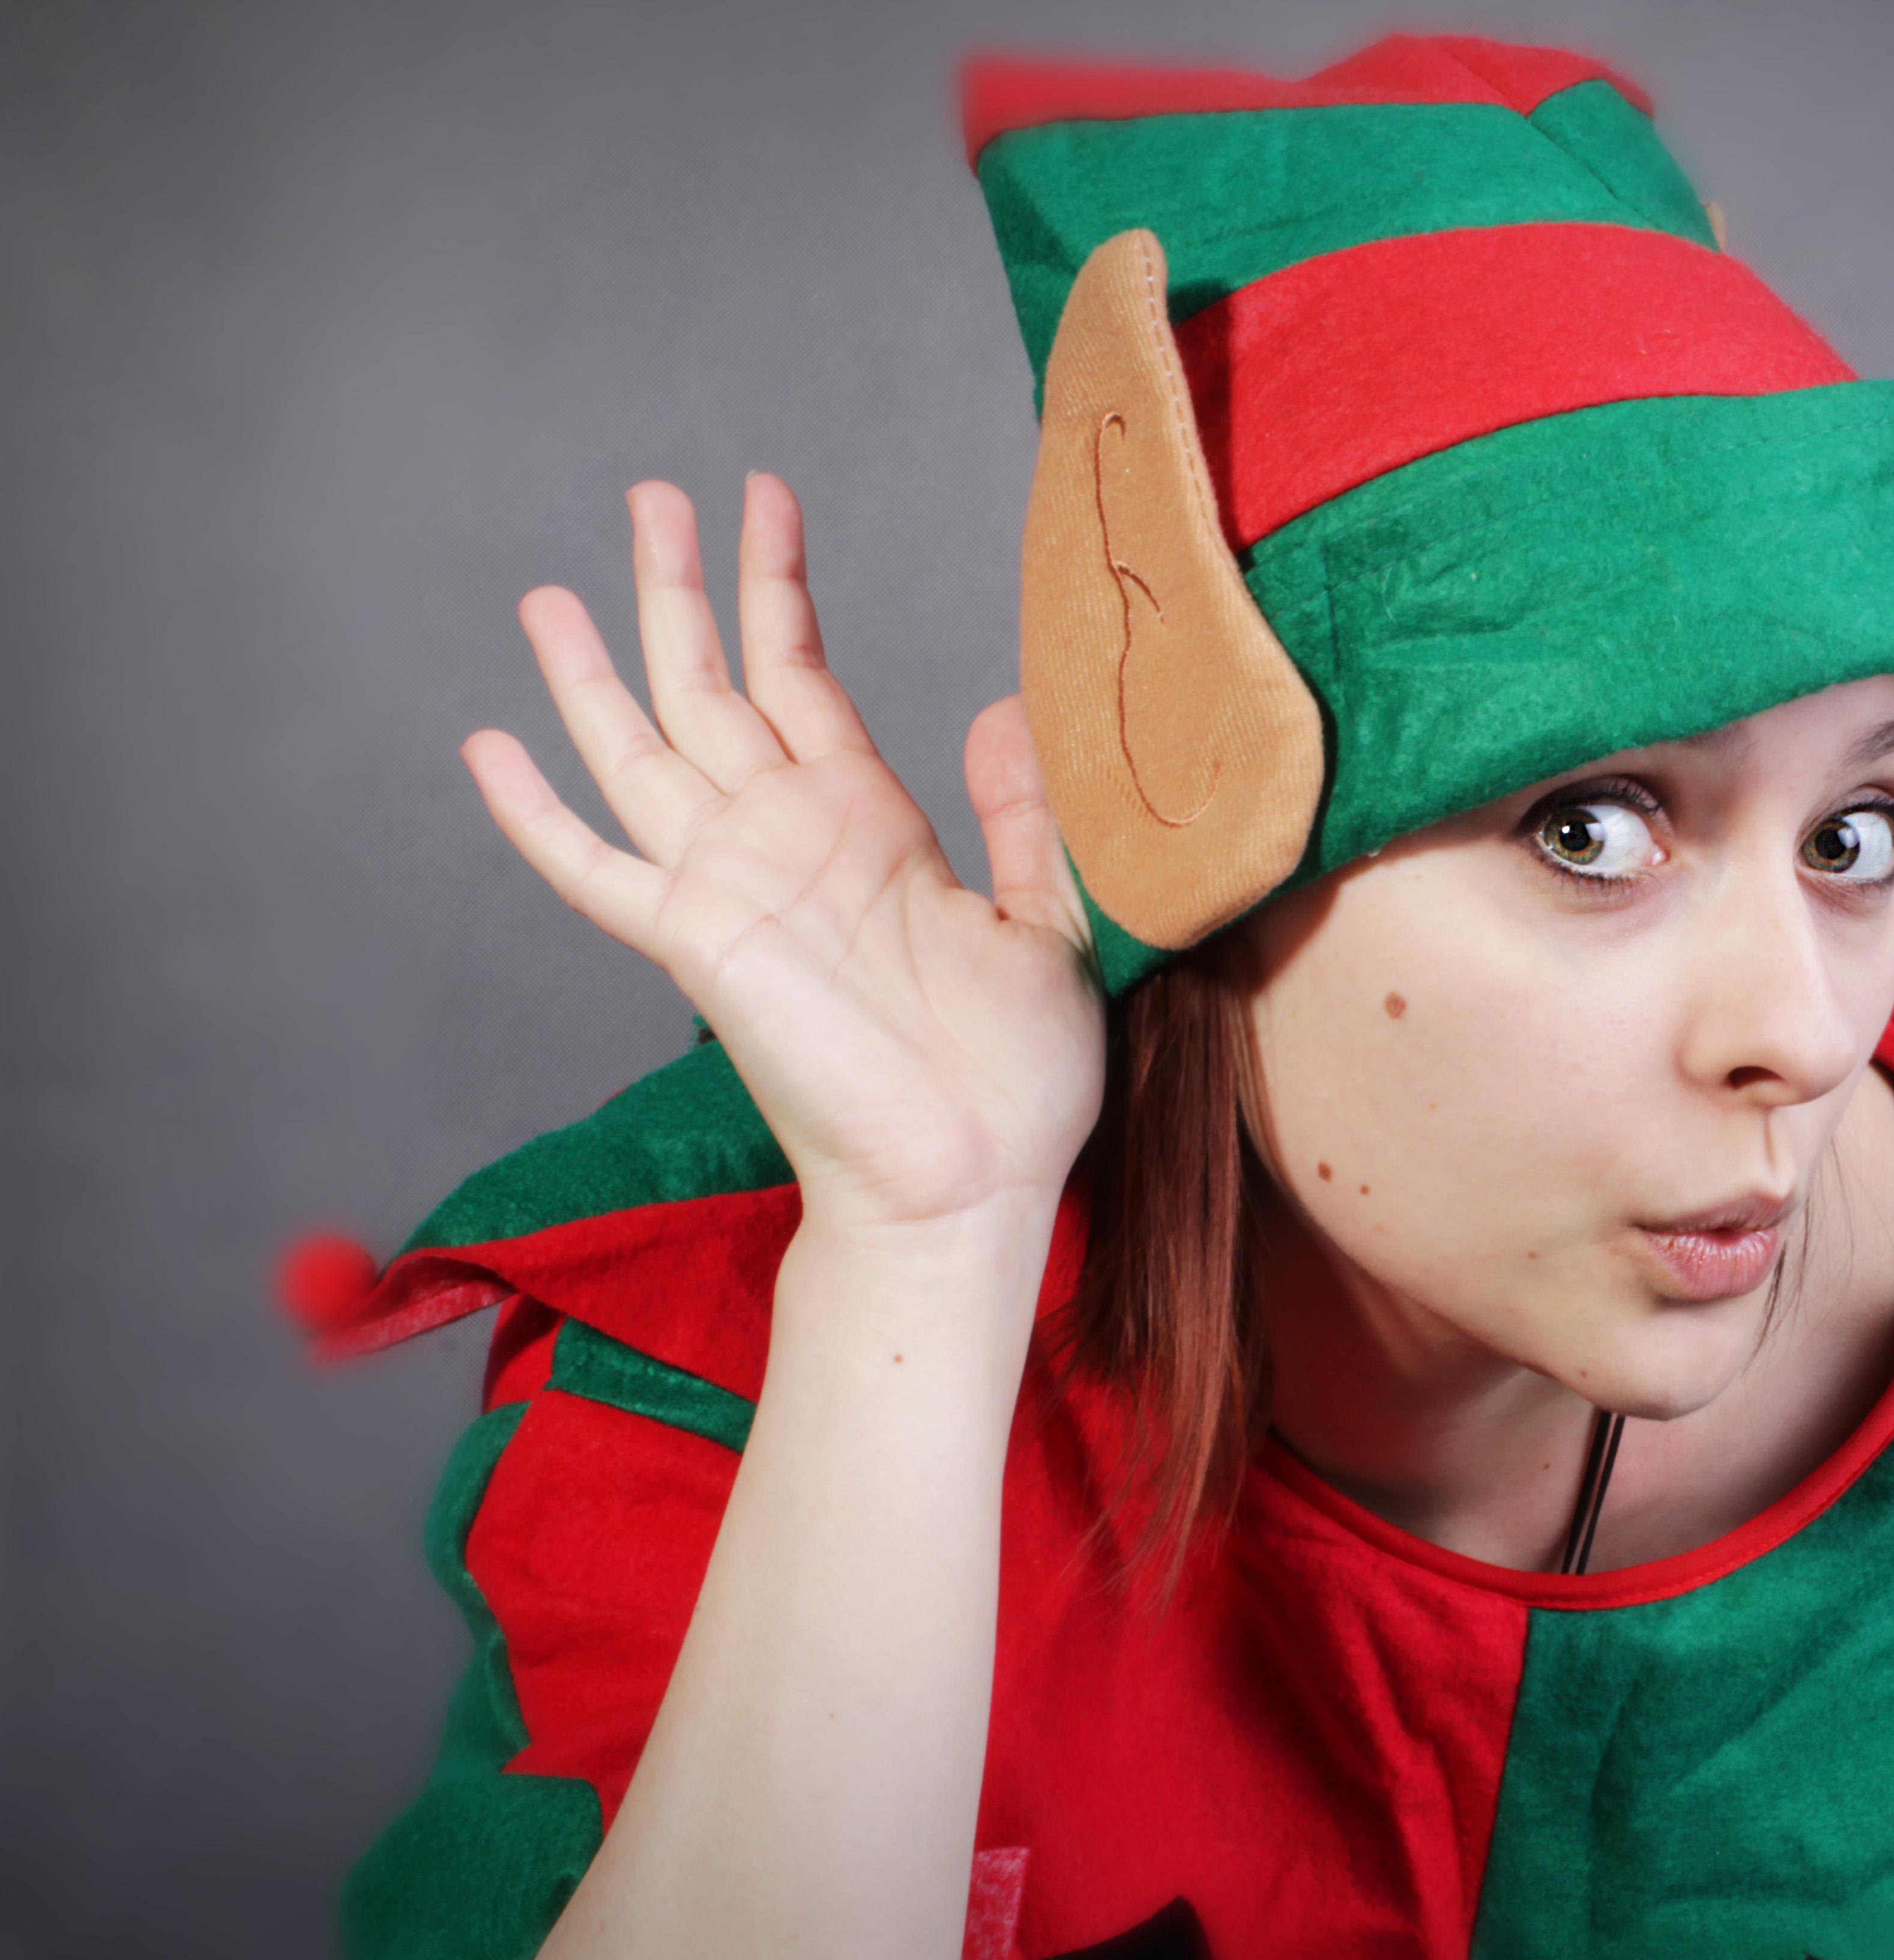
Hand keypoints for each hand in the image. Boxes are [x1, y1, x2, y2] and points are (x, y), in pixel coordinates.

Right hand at [464, 475, 1103, 1235]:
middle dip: (676, 588)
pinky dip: (537, 814)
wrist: (976, 1177)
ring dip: (595, 670)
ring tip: (549, 588)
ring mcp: (732, 886)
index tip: (763, 495)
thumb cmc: (1019, 1076)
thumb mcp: (1050, 918)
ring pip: (641, 751)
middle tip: (650, 494)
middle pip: (710, 684)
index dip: (776, 585)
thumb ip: (1023, 813)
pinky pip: (595, 870)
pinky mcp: (697, 943)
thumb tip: (1003, 706)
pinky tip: (488, 746)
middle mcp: (787, 838)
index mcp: (868, 821)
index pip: (801, 673)